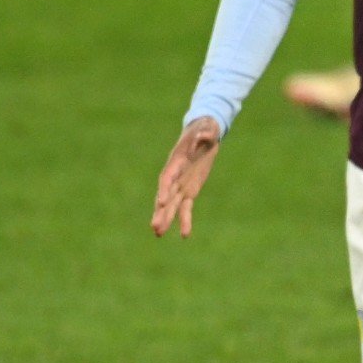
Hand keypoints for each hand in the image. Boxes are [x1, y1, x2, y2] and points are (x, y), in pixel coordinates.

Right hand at [151, 117, 221, 237]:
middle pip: (166, 195)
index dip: (164, 189)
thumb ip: (205, 133)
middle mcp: (176, 175)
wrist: (205, 133)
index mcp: (177, 160)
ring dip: (166, 219)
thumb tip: (204, 136)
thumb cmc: (205, 128)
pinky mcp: (190, 190)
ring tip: (158, 234)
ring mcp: (181, 183)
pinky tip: (185, 235)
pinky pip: (186, 207)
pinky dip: (185, 219)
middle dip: (161, 211)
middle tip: (155, 227)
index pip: (167, 177)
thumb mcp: (208, 128)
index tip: (162, 202)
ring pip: (172, 204)